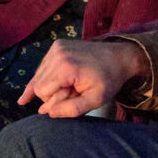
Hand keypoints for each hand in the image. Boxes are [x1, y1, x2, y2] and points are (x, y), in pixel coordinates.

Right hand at [17, 39, 146, 117]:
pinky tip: (65, 78)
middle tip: (74, 91)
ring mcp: (56, 47)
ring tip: (72, 84)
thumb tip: (48, 112)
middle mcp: (57, 53)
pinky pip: (44, 67)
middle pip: (37, 83)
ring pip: (38, 76)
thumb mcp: (96, 100)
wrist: (120, 58)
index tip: (73, 96)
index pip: (41, 91)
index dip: (54, 99)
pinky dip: (52, 75)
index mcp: (65, 67)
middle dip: (52, 93)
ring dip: (52, 84)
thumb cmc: (108, 80)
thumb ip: (71, 109)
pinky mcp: (57, 45)